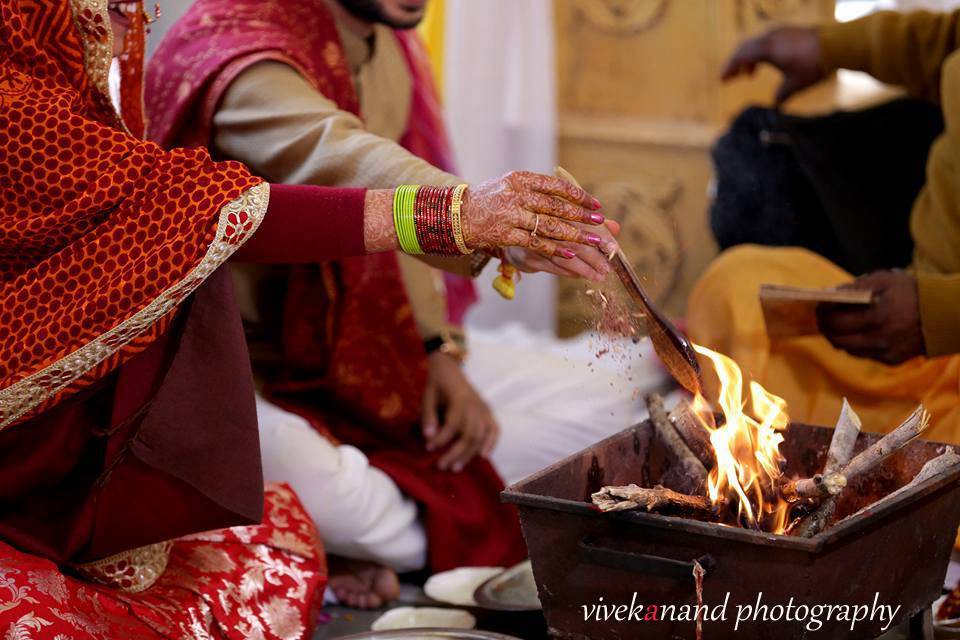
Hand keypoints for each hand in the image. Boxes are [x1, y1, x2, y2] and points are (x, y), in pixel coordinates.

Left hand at [422, 351, 498, 471]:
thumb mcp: (428, 396)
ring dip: (470, 454)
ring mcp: (483, 408)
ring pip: (481, 436)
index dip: (441, 438)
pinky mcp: (487, 411)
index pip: (453, 424)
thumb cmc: (437, 384)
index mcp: (459, 399)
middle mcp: (475, 405)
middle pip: (470, 434)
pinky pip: (494, 429)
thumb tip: (428, 437)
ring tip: (456, 467)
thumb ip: (428, 416)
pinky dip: (491, 443)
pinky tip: (483, 456)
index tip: (428, 447)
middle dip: (455, 453)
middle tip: (441, 465)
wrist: (450, 368)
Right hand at [460, 171, 611, 259]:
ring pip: (549, 226)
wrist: (457, 216)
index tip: (595, 204)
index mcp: (520, 179)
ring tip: (593, 242)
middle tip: (600, 223)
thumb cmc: (487, 201)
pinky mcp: (505, 234)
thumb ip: (536, 191)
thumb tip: (567, 199)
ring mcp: (511, 214)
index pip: (556, 186)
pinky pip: (536, 242)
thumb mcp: (509, 186)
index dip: (578, 195)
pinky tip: (569, 254)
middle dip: (582, 216)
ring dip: (574, 235)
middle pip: (556, 206)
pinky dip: (554, 248)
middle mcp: (517, 194)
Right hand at [504, 220, 620, 282]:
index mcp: (556, 207)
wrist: (508, 233)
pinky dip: (569, 272)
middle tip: (608, 268)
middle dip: (594, 256)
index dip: (600, 234)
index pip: (583, 220)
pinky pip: (553, 266)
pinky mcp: (528, 256)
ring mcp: (534, 240)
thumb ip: (591, 224)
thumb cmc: (543, 225)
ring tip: (599, 275)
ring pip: (564, 256)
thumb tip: (616, 228)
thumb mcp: (566, 219)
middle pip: (575, 240)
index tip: (614, 248)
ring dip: (584, 268)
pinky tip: (581, 275)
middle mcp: (543, 221)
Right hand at [721, 26, 823, 104]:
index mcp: (766, 49)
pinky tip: (769, 63)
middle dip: (737, 63)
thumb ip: (781, 95)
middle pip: (745, 48)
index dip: (729, 68)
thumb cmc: (812, 65)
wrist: (837, 45)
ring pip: (757, 44)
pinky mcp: (791, 31)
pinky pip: (769, 41)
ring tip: (750, 73)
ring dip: (751, 58)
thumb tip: (775, 106)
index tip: (722, 79)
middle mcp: (771, 37)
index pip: (741, 56)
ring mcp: (781, 32)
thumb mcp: (795, 84)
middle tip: (733, 77)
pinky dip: (762, 52)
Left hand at [816, 271, 925, 364]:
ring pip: (848, 349)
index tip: (819, 307)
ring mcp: (885, 352)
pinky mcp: (891, 360)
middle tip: (822, 318)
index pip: (836, 322)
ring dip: (838, 337)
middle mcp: (879, 339)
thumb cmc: (913, 293)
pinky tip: (856, 332)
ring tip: (836, 325)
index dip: (823, 315)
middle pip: (837, 339)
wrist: (944, 315)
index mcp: (877, 317)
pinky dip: (855, 344)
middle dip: (826, 328)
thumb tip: (831, 293)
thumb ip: (857, 286)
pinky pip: (863, 354)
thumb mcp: (885, 281)